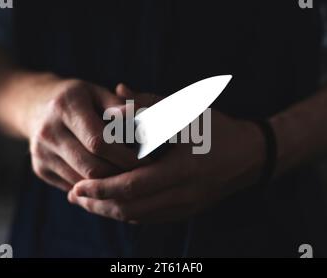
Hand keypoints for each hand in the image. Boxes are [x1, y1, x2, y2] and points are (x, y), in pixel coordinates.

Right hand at [26, 79, 140, 190]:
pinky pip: (73, 186)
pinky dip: (94, 187)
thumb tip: (141, 117)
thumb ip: (118, 106)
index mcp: (65, 107)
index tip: (146, 159)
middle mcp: (48, 132)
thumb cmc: (76, 98)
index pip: (99, 141)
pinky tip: (110, 180)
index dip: (125, 155)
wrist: (34, 105)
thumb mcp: (96, 92)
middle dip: (121, 174)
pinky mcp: (40, 169)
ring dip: (109, 184)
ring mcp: (41, 154)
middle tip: (142, 174)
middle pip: (91, 167)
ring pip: (83, 183)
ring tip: (129, 177)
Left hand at [68, 85, 265, 222]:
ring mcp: (187, 207)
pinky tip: (113, 204)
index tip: (77, 186)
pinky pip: (151, 219)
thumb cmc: (218, 130)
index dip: (102, 189)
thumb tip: (116, 95)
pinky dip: (127, 213)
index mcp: (183, 169)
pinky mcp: (187, 211)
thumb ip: (150, 103)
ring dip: (110, 212)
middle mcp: (184, 194)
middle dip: (99, 205)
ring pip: (139, 218)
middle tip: (74, 197)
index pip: (133, 188)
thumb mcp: (187, 111)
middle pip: (131, 210)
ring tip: (87, 202)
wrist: (251, 155)